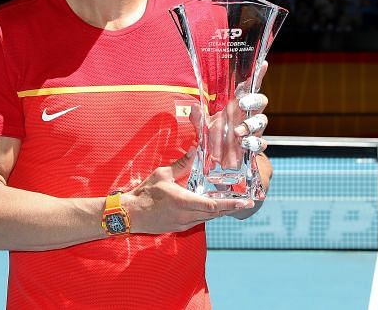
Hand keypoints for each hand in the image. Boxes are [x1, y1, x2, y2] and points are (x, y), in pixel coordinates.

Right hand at [122, 148, 252, 233]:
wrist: (130, 215)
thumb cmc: (145, 194)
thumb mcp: (162, 174)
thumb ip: (181, 164)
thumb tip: (194, 150)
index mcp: (184, 202)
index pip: (213, 206)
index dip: (231, 204)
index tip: (245, 202)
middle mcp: (187, 216)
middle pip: (216, 214)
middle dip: (232, 208)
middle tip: (247, 202)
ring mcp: (184, 223)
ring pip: (209, 218)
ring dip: (222, 211)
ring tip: (235, 203)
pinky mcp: (180, 227)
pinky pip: (200, 220)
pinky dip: (210, 214)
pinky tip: (215, 208)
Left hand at [191, 60, 270, 173]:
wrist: (220, 163)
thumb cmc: (215, 138)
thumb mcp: (203, 127)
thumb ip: (198, 117)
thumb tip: (193, 107)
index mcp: (236, 106)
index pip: (249, 88)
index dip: (258, 75)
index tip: (264, 64)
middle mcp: (247, 116)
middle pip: (260, 101)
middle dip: (254, 101)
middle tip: (242, 104)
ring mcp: (252, 131)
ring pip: (261, 121)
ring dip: (251, 124)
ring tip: (238, 131)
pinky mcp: (253, 147)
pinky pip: (261, 143)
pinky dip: (254, 143)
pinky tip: (244, 144)